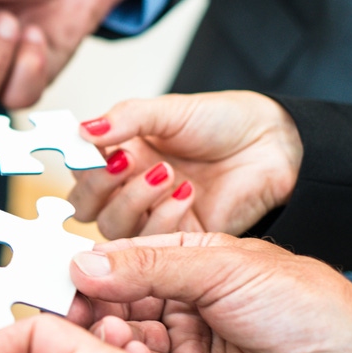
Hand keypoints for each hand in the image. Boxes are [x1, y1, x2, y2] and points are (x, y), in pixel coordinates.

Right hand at [69, 92, 303, 238]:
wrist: (273, 146)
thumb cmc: (223, 123)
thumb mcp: (170, 111)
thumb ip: (126, 118)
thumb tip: (82, 130)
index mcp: (119, 154)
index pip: (78, 168)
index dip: (80, 162)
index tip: (95, 149)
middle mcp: (128, 187)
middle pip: (84, 205)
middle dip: (99, 185)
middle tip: (124, 162)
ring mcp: (150, 214)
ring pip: (112, 226)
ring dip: (132, 199)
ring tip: (166, 173)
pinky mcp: (177, 239)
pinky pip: (150, 241)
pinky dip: (163, 216)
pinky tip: (187, 192)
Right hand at [71, 233, 351, 352]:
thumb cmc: (304, 305)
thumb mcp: (222, 266)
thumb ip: (149, 267)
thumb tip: (85, 263)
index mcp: (187, 261)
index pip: (122, 261)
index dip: (90, 270)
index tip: (60, 278)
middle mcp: (178, 303)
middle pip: (114, 303)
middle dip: (93, 308)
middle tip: (73, 312)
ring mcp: (180, 346)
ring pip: (123, 341)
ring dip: (114, 338)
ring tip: (117, 335)